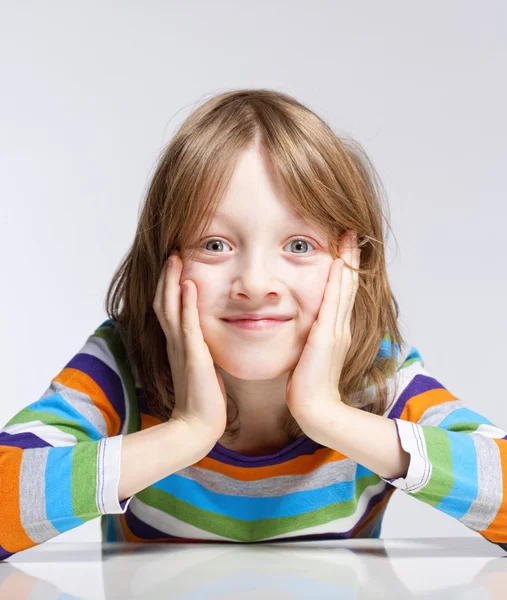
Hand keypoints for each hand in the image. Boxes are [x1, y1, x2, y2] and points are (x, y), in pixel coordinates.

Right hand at [152, 252, 227, 442]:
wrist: (199, 426)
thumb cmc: (204, 401)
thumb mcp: (202, 369)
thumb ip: (201, 352)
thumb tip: (209, 341)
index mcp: (177, 346)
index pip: (169, 310)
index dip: (169, 287)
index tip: (175, 265)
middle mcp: (175, 344)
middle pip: (164, 302)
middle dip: (166, 277)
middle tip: (171, 252)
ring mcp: (182, 349)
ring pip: (171, 308)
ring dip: (172, 282)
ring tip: (175, 258)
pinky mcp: (194, 356)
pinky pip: (188, 325)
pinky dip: (188, 303)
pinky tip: (189, 284)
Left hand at [285, 230, 360, 435]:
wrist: (314, 407)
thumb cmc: (308, 384)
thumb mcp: (310, 354)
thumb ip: (310, 338)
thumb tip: (303, 327)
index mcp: (336, 329)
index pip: (342, 291)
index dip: (345, 268)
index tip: (343, 245)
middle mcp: (340, 325)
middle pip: (349, 284)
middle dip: (350, 257)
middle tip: (352, 231)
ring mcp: (337, 329)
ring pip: (345, 288)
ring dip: (347, 261)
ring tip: (349, 237)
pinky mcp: (328, 336)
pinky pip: (333, 301)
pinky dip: (338, 281)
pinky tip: (338, 262)